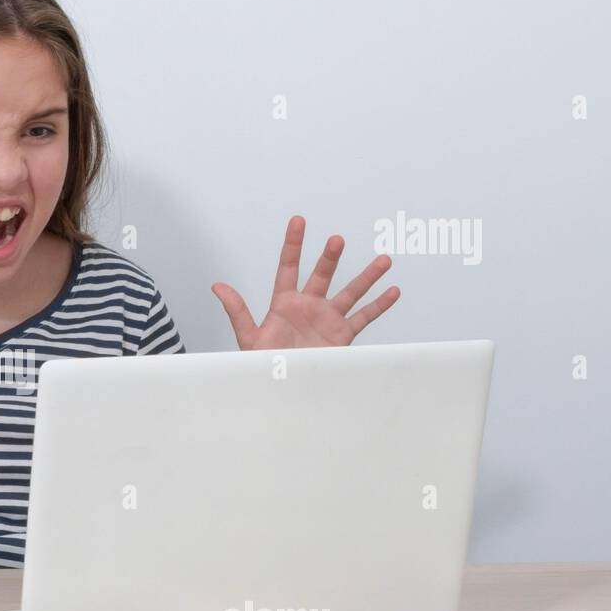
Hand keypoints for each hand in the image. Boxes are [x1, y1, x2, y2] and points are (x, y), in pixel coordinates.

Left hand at [211, 215, 398, 349]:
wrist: (282, 389)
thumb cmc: (263, 364)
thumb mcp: (248, 336)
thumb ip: (237, 310)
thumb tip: (217, 286)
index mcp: (284, 304)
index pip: (289, 267)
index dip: (293, 244)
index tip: (298, 221)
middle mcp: (308, 306)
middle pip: (322, 275)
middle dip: (330, 258)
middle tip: (337, 240)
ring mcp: (327, 319)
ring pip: (350, 292)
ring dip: (366, 277)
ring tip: (383, 260)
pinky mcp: (341, 335)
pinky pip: (364, 317)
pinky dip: (379, 305)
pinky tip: (393, 291)